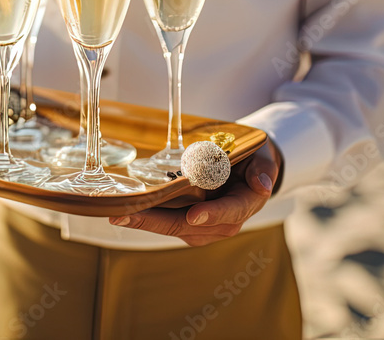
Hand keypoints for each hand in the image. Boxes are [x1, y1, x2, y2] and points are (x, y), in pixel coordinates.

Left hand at [109, 139, 282, 246]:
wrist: (249, 171)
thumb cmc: (255, 161)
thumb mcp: (264, 158)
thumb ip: (264, 169)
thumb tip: (262, 184)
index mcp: (244, 205)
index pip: (228, 212)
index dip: (211, 215)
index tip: (193, 215)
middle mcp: (223, 222)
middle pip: (188, 225)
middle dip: (156, 221)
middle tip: (126, 215)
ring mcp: (203, 225)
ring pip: (173, 226)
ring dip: (145, 222)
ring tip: (119, 214)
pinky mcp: (188, 222)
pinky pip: (167, 221)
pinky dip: (147, 217)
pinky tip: (126, 211)